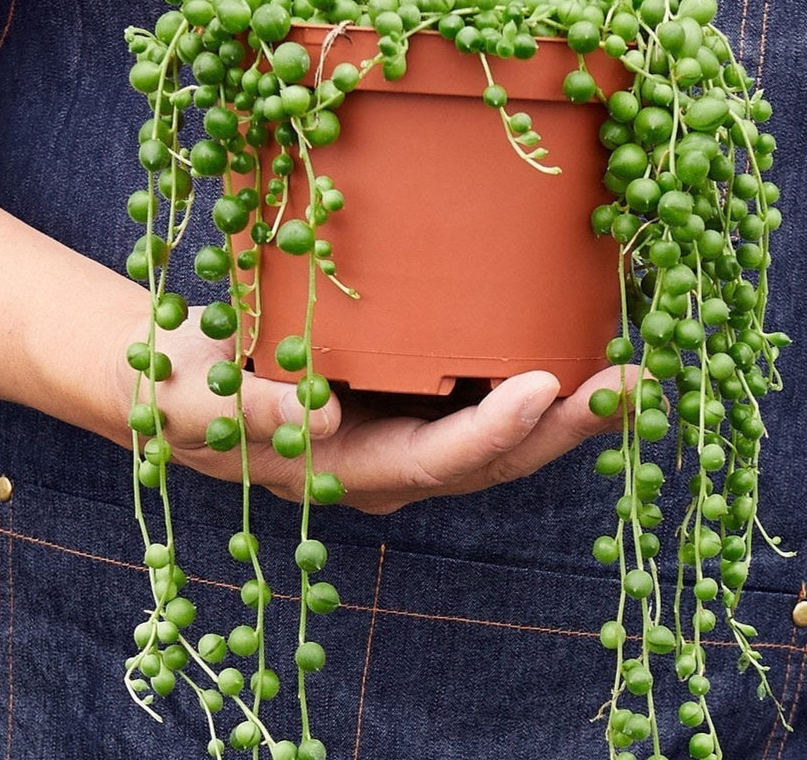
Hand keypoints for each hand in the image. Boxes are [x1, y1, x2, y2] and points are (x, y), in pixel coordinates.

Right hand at [147, 313, 639, 513]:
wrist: (174, 377)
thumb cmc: (177, 391)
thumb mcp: (189, 402)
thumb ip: (244, 416)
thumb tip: (315, 419)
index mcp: (349, 471)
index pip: (435, 461)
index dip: (491, 431)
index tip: (542, 386)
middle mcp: (395, 459)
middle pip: (494, 454)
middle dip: (565, 425)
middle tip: (632, 384)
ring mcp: (408, 427)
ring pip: (503, 429)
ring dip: (569, 403)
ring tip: (630, 364)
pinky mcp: (411, 393)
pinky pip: (484, 392)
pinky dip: (534, 371)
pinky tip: (573, 335)